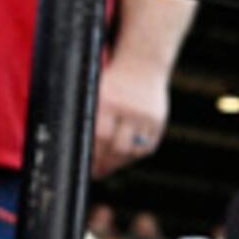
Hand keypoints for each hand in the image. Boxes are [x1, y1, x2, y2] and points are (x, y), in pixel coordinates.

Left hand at [91, 62, 168, 177]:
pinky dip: (135, 154)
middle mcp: (130, 109)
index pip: (100, 137)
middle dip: (105, 164)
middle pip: (118, 147)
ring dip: (120, 161)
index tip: (87, 165)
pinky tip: (125, 154)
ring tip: (109, 164)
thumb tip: (80, 150)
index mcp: (109, 101)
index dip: (93, 155)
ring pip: (133, 151)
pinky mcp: (159, 122)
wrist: (142, 66)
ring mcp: (147, 116)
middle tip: (96, 172)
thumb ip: (88, 118)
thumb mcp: (96, 93)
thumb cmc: (111, 84)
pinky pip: (146, 148)